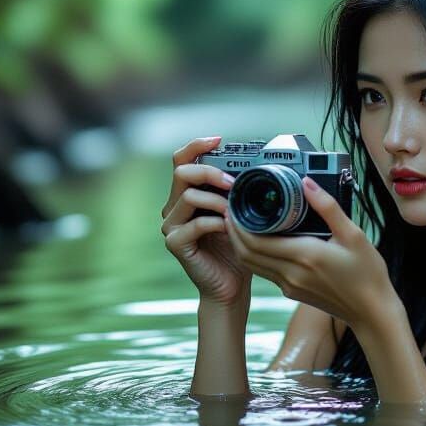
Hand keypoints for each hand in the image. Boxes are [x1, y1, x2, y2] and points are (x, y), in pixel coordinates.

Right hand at [161, 136, 252, 306]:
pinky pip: (194, 224)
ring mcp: (172, 225)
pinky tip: (230, 227)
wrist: (232, 285)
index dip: (197, 145)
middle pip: (181, 171)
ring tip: (235, 209)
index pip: (182, 160)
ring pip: (188, 195)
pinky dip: (216, 222)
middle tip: (232, 182)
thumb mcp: (239, 211)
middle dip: (209, 171)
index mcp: (187, 194)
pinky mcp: (175, 243)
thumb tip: (254, 164)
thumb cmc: (237, 247)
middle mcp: (174, 206)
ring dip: (216, 199)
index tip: (218, 140)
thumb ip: (236, 190)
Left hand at [223, 174, 398, 329]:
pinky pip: (264, 272)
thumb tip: (307, 183)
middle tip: (231, 209)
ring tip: (239, 222)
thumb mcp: (353, 234)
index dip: (238, 223)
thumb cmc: (367, 274)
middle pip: (246, 252)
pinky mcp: (291, 292)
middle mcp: (291, 273)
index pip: (255, 240)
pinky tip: (259, 241)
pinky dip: (254, 255)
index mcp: (304, 255)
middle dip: (233, 231)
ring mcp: (289, 286)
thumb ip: (328, 207)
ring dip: (240, 244)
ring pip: (252, 264)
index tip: (234, 204)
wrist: (372, 312)